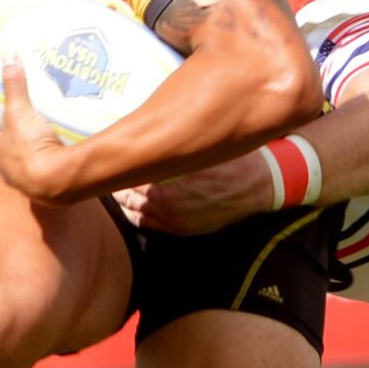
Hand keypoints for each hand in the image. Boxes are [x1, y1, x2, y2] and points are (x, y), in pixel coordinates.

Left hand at [0, 60, 79, 200]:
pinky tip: (59, 156)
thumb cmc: (31, 146)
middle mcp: (7, 169)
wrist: (57, 182)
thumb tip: (7, 54)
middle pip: (5, 147)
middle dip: (11, 135)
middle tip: (21, 118)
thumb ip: (14, 84)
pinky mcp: (46, 191)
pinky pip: (46, 173)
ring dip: (31, 152)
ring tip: (43, 136)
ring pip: (24, 163)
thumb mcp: (20, 111)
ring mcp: (26, 182)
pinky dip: (49, 164)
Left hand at [115, 150, 271, 236]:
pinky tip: (130, 204)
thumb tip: (140, 139)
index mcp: (164, 176)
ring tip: (116, 185)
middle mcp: (163, 200)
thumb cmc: (228, 157)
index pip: (127, 170)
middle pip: (124, 191)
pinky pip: (144, 223)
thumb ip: (166, 146)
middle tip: (110, 169)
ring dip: (122, 198)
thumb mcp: (195, 144)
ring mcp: (170, 217)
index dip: (119, 162)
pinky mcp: (179, 228)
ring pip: (131, 209)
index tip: (114, 154)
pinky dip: (133, 213)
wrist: (258, 182)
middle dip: (117, 180)